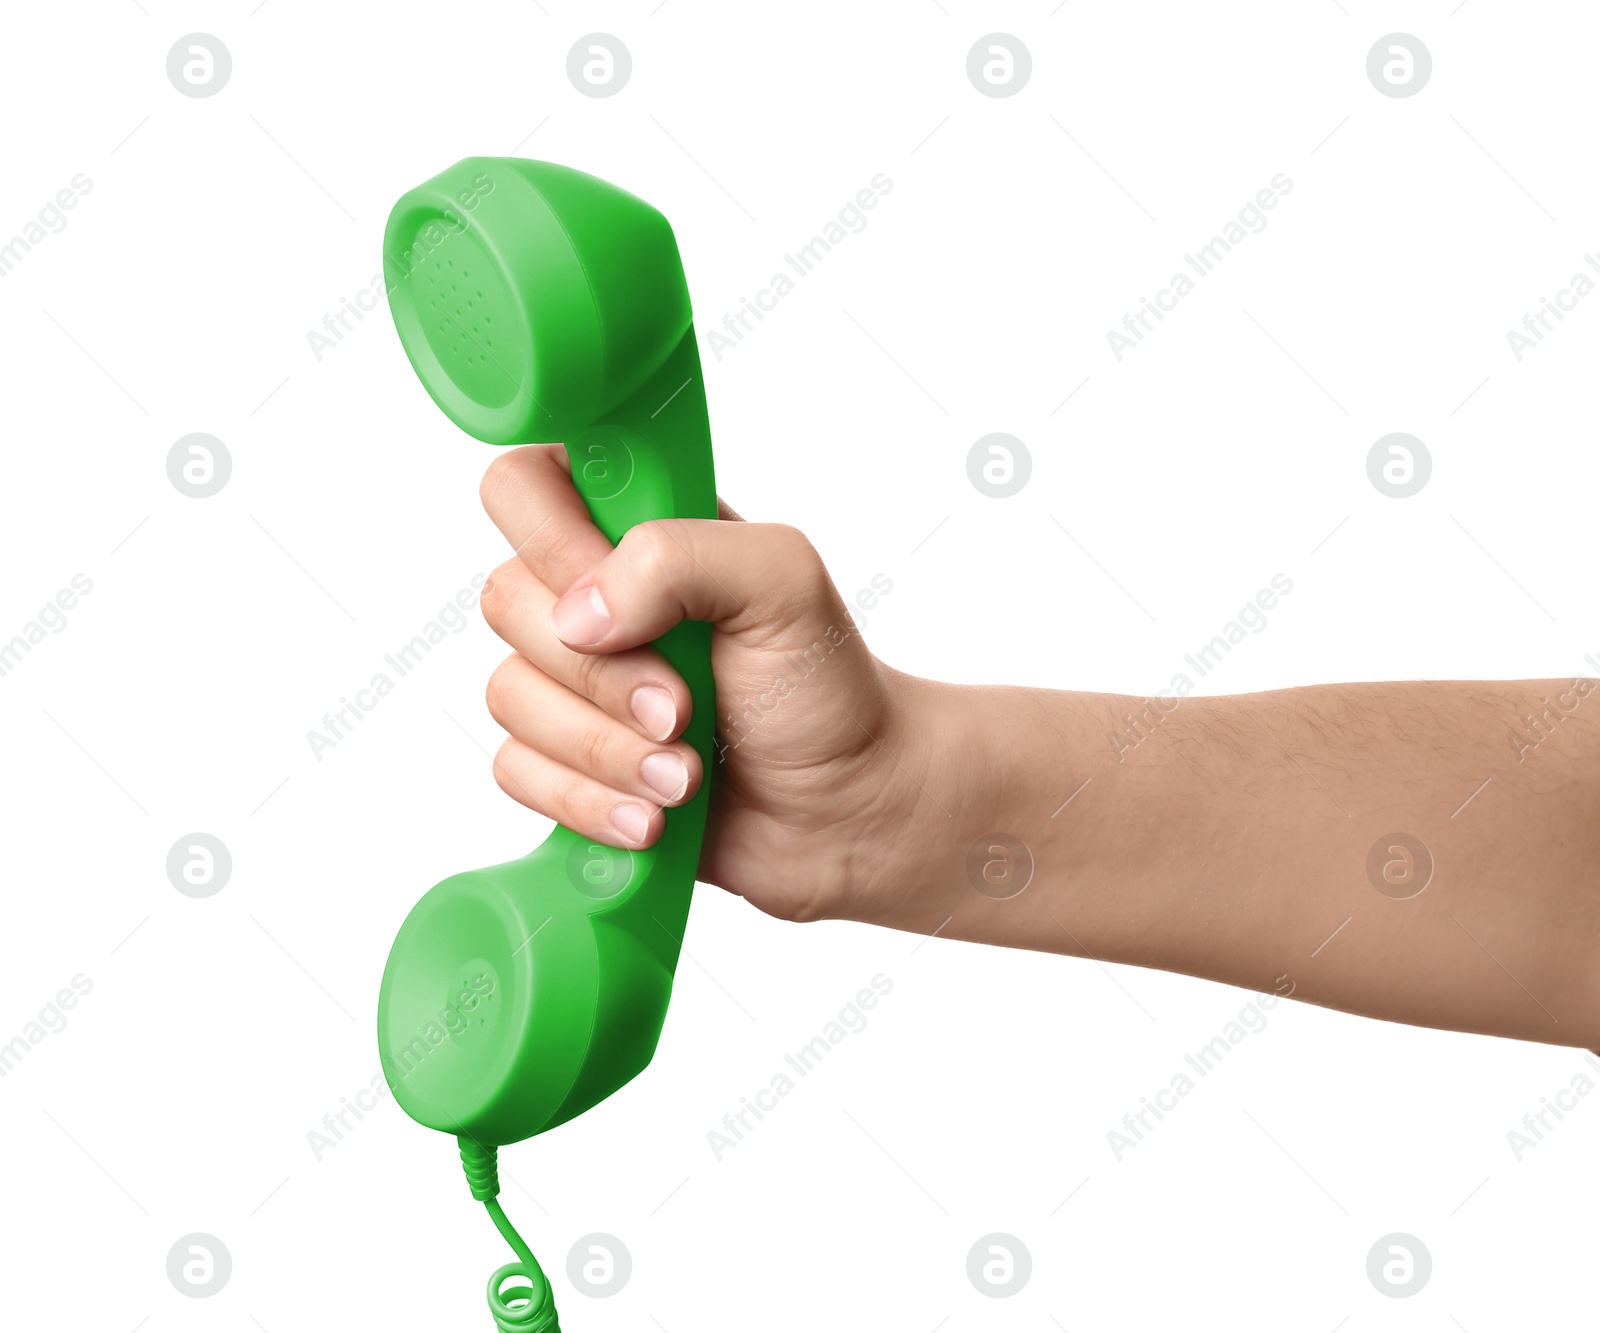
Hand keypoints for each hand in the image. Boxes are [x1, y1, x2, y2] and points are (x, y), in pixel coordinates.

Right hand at [477, 445, 939, 924]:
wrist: (845, 809)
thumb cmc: (822, 686)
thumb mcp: (782, 583)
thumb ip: (678, 557)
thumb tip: (580, 613)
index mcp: (633, 525)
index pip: (523, 485)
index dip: (552, 544)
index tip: (620, 605)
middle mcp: (591, 594)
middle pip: (507, 602)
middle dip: (601, 676)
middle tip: (682, 710)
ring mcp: (572, 679)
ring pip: (508, 697)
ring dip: (605, 751)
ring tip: (686, 777)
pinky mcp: (565, 759)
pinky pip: (516, 771)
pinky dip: (587, 801)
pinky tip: (652, 819)